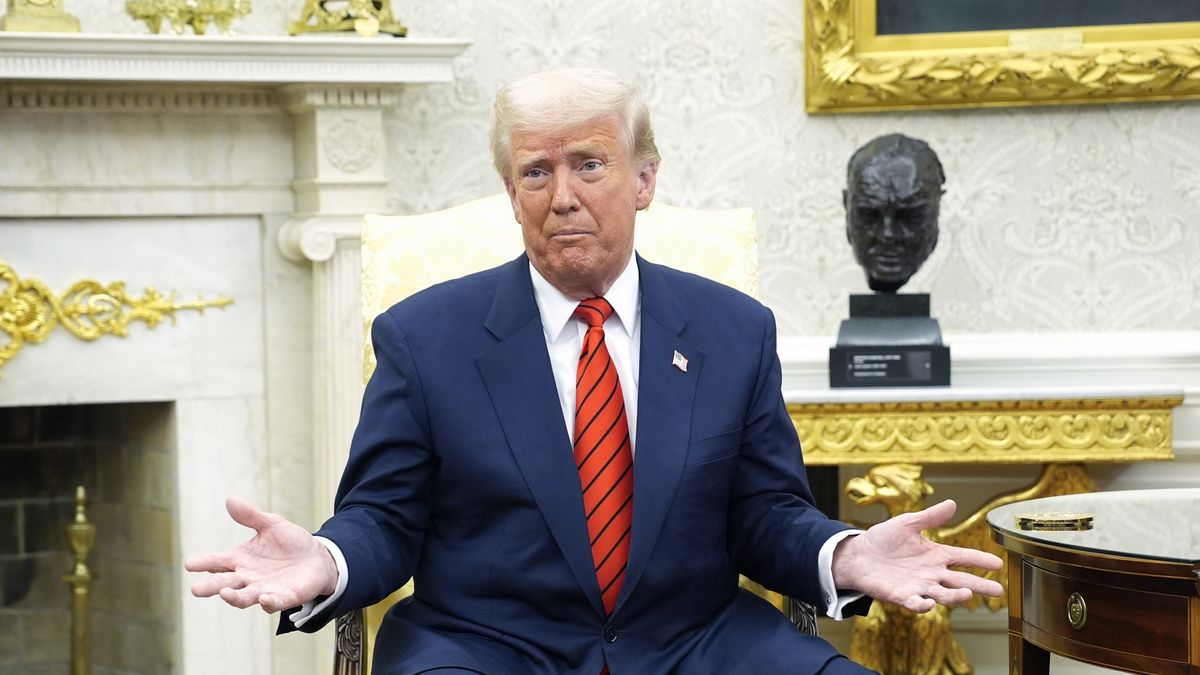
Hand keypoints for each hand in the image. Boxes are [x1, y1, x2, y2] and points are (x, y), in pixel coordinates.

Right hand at [185, 496, 337, 612]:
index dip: (204, 563)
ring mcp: (264, 589)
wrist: (318, 557)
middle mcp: (248, 577)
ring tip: (224, 593)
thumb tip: (230, 499)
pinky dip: (268, 602)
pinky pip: (273, 603)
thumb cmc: (290, 542)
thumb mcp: (271, 524)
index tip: (189, 564)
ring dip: (234, 597)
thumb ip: (250, 516)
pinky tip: (264, 598)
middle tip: (195, 589)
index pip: (218, 562)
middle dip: (211, 587)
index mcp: (241, 559)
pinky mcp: (283, 597)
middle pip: (225, 583)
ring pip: (244, 597)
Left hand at [831, 499, 1002, 612]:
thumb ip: (930, 517)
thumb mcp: (908, 524)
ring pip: (942, 594)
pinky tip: (928, 603)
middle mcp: (931, 573)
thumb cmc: (883, 540)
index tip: (998, 563)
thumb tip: (952, 503)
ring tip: (966, 593)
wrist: (858, 555)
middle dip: (980, 586)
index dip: (980, 560)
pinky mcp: (901, 595)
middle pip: (961, 581)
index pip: (963, 557)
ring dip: (954, 596)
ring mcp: (918, 586)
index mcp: (935, 555)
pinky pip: (915, 603)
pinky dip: (922, 604)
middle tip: (998, 590)